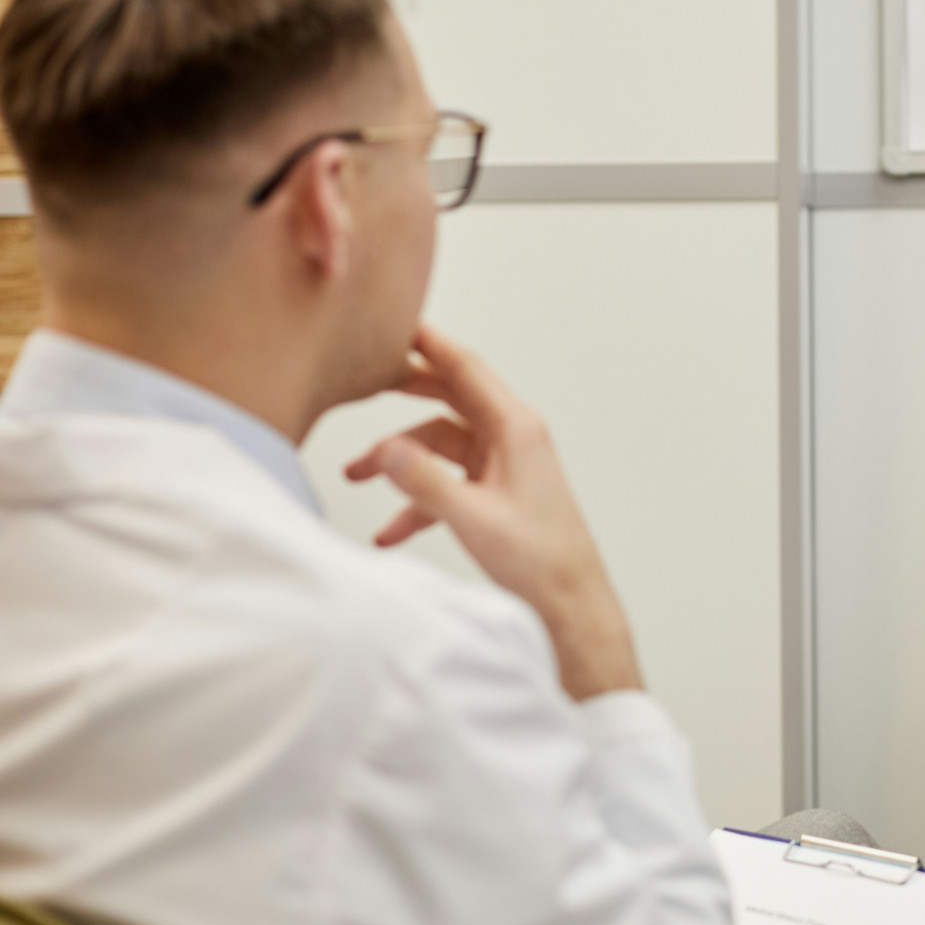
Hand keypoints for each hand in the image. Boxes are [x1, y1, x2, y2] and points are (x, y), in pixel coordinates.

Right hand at [345, 324, 642, 700]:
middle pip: (449, 398)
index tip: (396, 321)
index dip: (429, 342)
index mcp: (515, 429)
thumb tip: (385, 450)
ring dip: (399, 459)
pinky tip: (388, 531)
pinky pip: (448, 483)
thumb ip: (425, 482)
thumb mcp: (473, 518)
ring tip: (355, 476)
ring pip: (440, 445)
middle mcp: (511, 439)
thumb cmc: (539, 560)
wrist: (570, 603)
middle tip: (363, 378)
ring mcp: (503, 466)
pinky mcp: (496, 494)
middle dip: (404, 390)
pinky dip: (417, 501)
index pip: (465, 369)